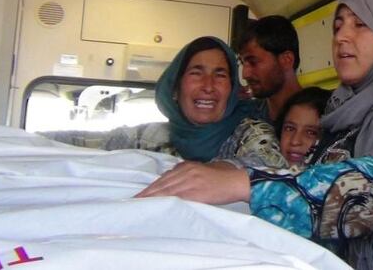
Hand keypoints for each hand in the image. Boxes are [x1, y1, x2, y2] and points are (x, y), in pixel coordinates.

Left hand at [135, 161, 250, 204]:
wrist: (238, 181)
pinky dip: (164, 202)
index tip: (142, 193)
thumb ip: (191, 169)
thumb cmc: (225, 175)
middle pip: (162, 184)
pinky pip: (175, 198)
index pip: (165, 177)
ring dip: (152, 198)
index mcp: (189, 165)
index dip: (152, 186)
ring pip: (166, 191)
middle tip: (134, 200)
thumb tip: (179, 173)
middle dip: (147, 193)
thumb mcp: (206, 167)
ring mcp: (190, 182)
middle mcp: (187, 172)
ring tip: (140, 204)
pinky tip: (156, 206)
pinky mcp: (195, 192)